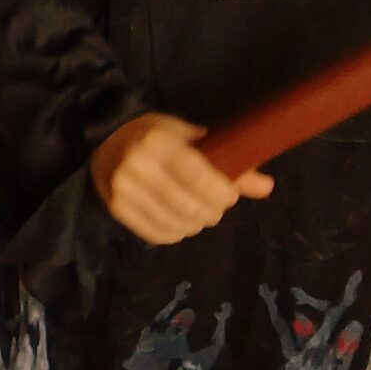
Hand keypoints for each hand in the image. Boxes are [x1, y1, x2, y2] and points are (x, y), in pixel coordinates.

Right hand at [91, 114, 272, 245]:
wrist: (103, 140)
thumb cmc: (153, 136)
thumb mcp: (188, 138)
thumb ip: (227, 161)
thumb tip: (267, 186)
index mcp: (156, 141)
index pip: (198, 177)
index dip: (222, 193)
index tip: (229, 194)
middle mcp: (136, 165)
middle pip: (189, 206)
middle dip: (212, 211)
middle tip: (215, 204)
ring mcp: (123, 189)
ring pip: (176, 223)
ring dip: (196, 223)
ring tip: (197, 211)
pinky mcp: (116, 208)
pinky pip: (158, 234)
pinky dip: (176, 232)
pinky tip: (179, 220)